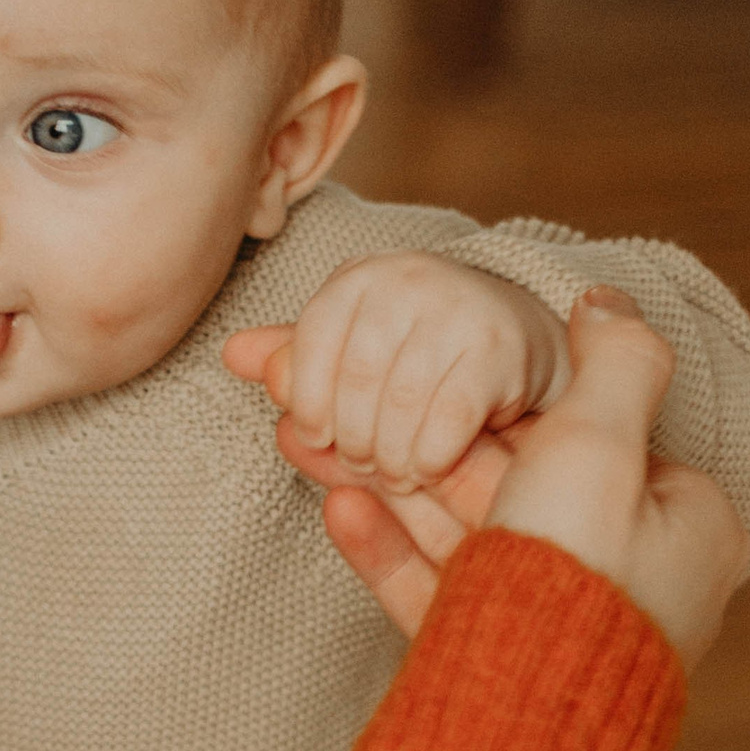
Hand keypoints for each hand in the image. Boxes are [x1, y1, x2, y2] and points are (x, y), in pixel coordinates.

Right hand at [226, 289, 745, 662]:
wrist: (524, 726)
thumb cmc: (578, 581)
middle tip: (325, 394)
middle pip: (496, 479)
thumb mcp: (603, 443)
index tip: (408, 358)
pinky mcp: (489, 660)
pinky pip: (431, 589)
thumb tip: (605, 300)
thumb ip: (611, 363)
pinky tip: (335, 503)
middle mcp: (617, 571)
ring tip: (299, 434)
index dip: (475, 393)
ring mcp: (549, 619)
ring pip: (452, 531)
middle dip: (403, 432)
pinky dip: (382, 545)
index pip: (566, 435)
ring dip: (376, 478)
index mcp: (670, 520)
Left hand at [264, 251, 569, 490]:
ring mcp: (460, 309)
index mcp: (359, 277)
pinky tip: (426, 468)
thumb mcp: (352, 344)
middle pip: (355, 379)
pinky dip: (428, 455)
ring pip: (399, 404)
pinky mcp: (500, 349)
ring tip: (390, 473)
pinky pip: (447, 419)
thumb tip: (231, 355)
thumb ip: (295, 355)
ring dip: (388, 454)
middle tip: (358, 465)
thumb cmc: (415, 349)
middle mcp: (409, 279)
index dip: (306, 401)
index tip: (314, 437)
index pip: (310, 343)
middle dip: (350, 436)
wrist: (519, 338)